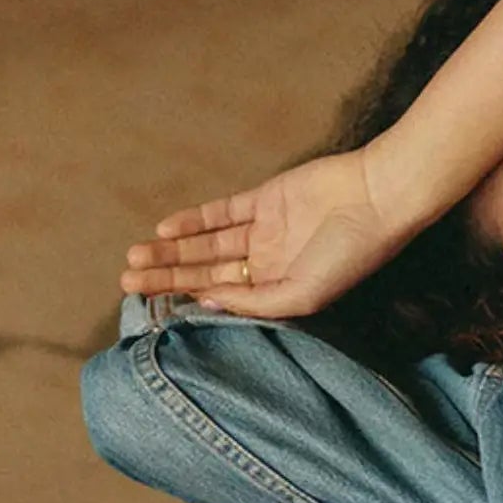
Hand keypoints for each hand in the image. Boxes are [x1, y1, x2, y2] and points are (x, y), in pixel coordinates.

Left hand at [118, 149, 412, 318]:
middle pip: (207, 272)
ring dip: (173, 250)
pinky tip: (166, 229)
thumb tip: (208, 304)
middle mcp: (269, 263)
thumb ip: (256, 303)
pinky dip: (194, 220)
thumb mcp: (303, 294)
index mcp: (280, 291)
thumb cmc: (349, 255)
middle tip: (126, 282)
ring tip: (135, 258)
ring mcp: (266, 230)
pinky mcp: (266, 199)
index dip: (187, 300)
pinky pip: (223, 212)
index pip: (223, 298)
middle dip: (168, 277)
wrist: (376, 197)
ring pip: (208, 244)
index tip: (151, 305)